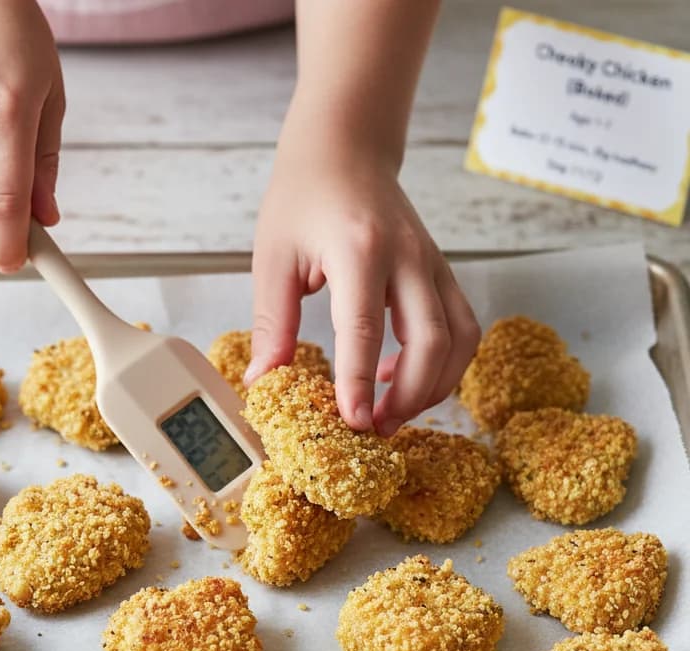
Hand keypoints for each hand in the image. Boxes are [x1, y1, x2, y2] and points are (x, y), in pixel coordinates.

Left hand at [246, 95, 479, 435]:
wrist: (344, 147)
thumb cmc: (303, 197)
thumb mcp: (273, 258)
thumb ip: (273, 323)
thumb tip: (264, 381)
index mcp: (359, 249)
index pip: (365, 329)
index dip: (359, 384)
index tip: (354, 424)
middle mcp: (407, 256)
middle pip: (431, 340)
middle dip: (408, 396)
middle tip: (376, 429)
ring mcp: (432, 263)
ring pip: (459, 338)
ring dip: (432, 385)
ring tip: (392, 412)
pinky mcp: (441, 272)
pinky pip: (461, 327)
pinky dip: (442, 363)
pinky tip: (399, 374)